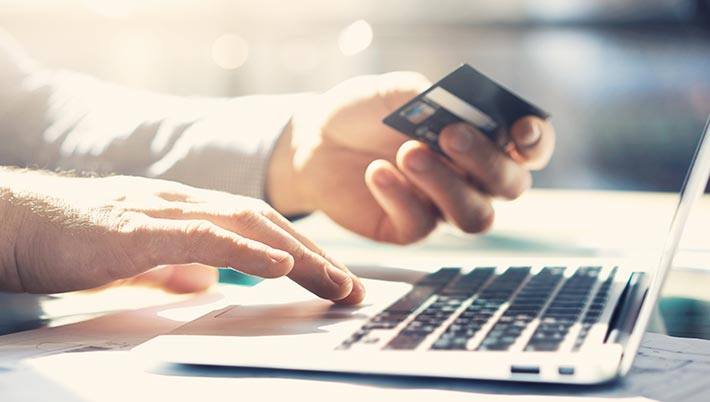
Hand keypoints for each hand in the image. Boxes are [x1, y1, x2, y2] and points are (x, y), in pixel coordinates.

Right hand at [0, 171, 363, 302]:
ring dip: (294, 254)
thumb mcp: (137, 259)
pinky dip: (243, 250)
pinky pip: (200, 236)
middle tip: (351, 287)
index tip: (332, 278)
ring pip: (244, 224)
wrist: (13, 223)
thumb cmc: (70, 239)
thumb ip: (173, 267)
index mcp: (185, 211)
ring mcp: (161, 211)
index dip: (300, 251)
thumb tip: (206, 282)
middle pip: (264, 223)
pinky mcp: (135, 229)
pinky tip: (275, 265)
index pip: (257, 227)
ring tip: (332, 280)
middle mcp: (182, 204)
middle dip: (314, 255)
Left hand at [267, 72, 554, 242]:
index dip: (535, 142)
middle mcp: (473, 178)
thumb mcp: (393, 92)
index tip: (520, 129)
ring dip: (447, 185)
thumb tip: (456, 107)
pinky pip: (421, 224)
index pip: (530, 147)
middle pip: (510, 186)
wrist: (315, 141)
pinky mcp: (409, 229)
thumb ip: (428, 97)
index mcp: (482, 138)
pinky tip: (376, 172)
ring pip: (474, 216)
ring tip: (408, 153)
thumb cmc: (364, 112)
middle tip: (450, 135)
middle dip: (486, 160)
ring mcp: (443, 207)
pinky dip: (400, 196)